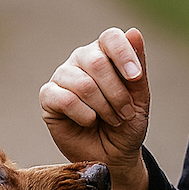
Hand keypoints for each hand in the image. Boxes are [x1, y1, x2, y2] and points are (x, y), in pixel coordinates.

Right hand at [40, 27, 149, 189]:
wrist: (113, 157)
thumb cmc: (125, 126)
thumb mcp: (140, 99)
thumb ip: (138, 68)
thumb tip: (134, 31)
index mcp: (104, 53)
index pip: (110, 37)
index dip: (124, 55)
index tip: (136, 77)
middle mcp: (82, 60)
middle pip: (98, 62)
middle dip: (117, 94)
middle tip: (125, 114)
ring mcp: (63, 77)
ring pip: (83, 84)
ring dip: (103, 108)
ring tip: (110, 120)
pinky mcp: (49, 98)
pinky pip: (65, 99)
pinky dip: (83, 115)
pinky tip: (88, 122)